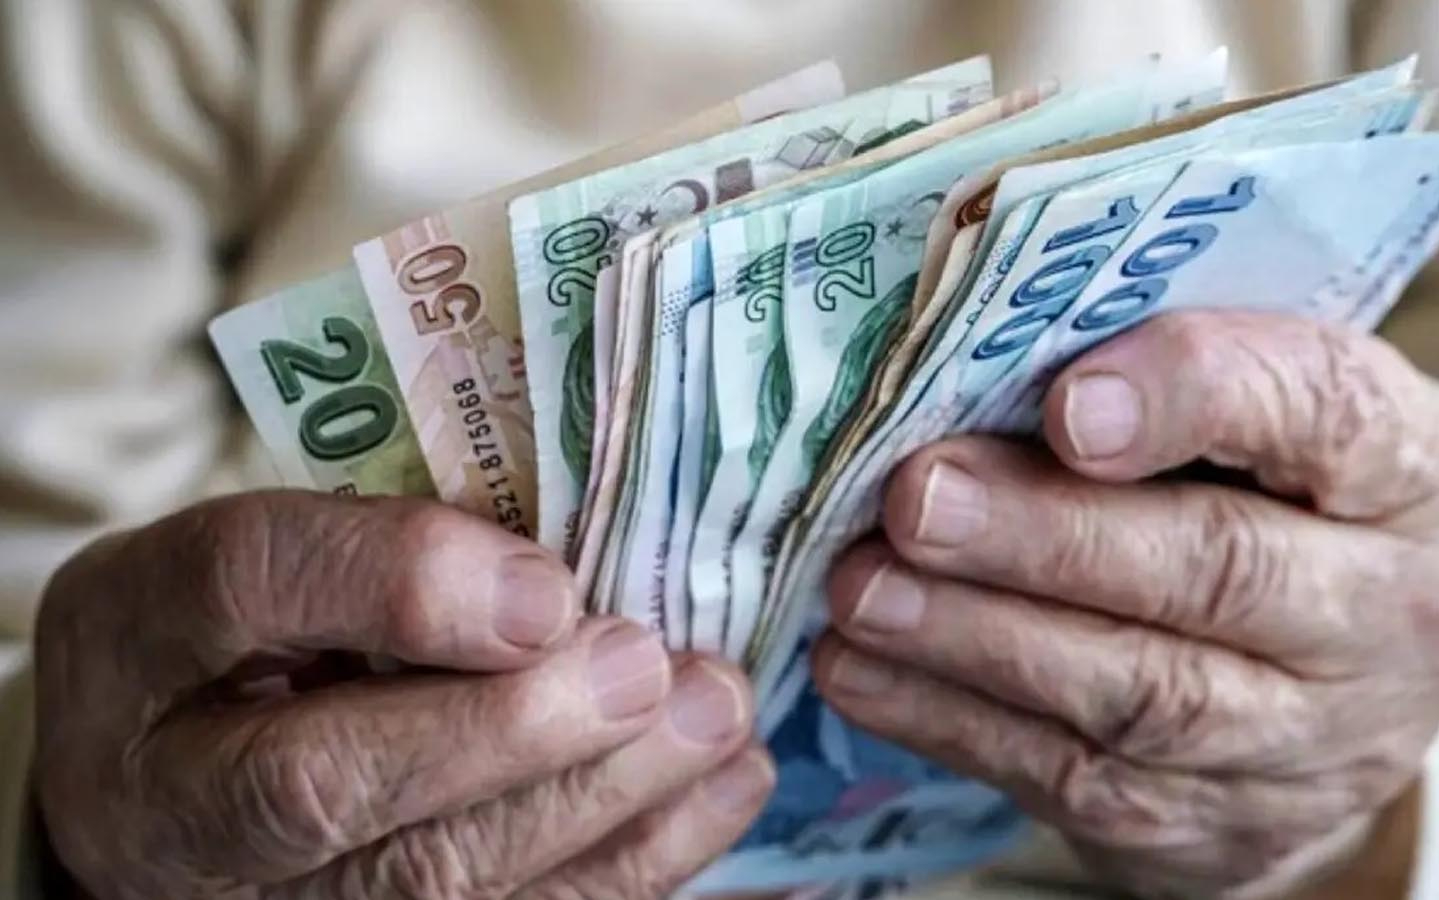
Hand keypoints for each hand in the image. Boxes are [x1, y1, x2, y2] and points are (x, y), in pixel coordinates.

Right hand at [34, 492, 771, 899]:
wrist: (164, 790)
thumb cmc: (233, 640)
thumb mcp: (263, 553)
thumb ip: (373, 548)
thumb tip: (559, 582)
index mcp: (134, 640)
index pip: (240, 584)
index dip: (400, 582)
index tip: (546, 589)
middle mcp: (175, 798)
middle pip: (334, 781)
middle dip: (520, 730)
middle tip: (654, 667)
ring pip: (433, 883)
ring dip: (603, 803)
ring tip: (717, 720)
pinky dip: (631, 868)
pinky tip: (723, 796)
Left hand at [814, 312, 1438, 896]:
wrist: (1345, 691)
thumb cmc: (1281, 497)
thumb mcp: (1274, 412)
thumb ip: (1169, 375)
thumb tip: (970, 359)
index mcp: (1415, 470)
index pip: (1327, 411)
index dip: (1194, 397)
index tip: (1067, 403)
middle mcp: (1393, 616)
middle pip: (1216, 571)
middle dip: (1046, 536)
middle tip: (917, 499)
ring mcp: (1314, 743)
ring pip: (1137, 692)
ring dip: (976, 636)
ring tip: (863, 588)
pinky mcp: (1217, 826)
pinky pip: (1075, 777)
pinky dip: (951, 719)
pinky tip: (862, 669)